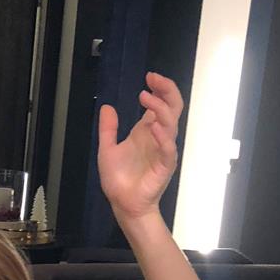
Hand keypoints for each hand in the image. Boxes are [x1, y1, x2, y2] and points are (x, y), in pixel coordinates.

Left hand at [97, 72, 182, 220]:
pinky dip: (163, 137)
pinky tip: (154, 126)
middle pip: (173, 107)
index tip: (149, 77)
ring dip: (160, 108)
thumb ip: (108, 129)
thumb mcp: (107, 149)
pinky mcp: (164, 166)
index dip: (159, 88)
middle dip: (166, 90)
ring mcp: (163, 150)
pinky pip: (168, 150)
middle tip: (152, 79)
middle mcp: (158, 137)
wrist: (123, 203)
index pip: (161, 103)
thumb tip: (107, 107)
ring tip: (145, 98)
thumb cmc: (118, 178)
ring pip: (171, 124)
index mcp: (147, 131)